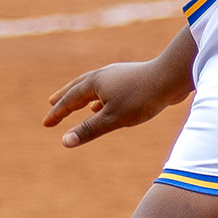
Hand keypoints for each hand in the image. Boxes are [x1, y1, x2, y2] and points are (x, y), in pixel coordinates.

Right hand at [45, 56, 189, 150]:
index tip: (46, 124)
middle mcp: (103, 75)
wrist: (171, 77)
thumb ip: (89, 130)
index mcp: (95, 83)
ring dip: (82, 96)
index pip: (70, 100)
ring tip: (76, 104)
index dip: (57, 113)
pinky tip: (104, 105)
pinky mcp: (131, 79)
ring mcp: (118, 75)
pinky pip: (108, 88)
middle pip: (78, 87)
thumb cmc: (142, 98)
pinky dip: (99, 97)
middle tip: (51, 102)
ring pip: (94, 86)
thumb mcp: (113, 119)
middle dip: (64, 97)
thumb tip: (65, 142)